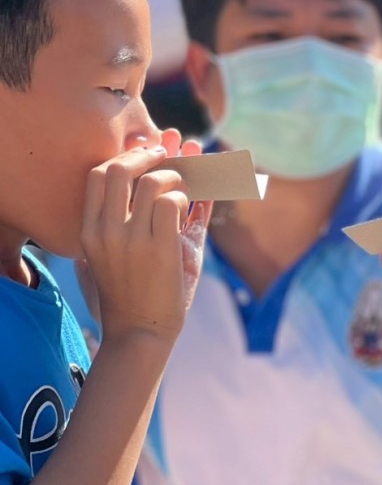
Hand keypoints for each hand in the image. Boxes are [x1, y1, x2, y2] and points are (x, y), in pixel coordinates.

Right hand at [80, 130, 210, 343]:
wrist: (139, 333)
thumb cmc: (129, 294)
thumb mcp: (112, 255)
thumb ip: (119, 219)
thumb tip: (145, 178)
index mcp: (88, 231)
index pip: (98, 175)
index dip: (124, 156)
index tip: (144, 152)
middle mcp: (106, 231)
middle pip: (121, 169)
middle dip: (149, 154)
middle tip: (168, 153)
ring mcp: (133, 239)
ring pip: (155, 182)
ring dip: (176, 177)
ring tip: (184, 186)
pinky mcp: (161, 249)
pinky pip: (175, 202)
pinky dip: (187, 198)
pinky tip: (189, 206)